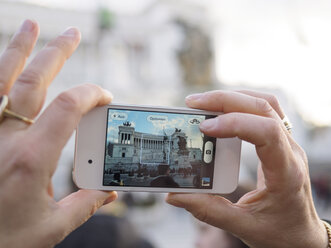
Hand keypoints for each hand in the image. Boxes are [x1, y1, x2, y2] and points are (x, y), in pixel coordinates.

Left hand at [0, 20, 116, 247]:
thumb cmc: (3, 240)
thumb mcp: (51, 228)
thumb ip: (85, 205)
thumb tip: (110, 191)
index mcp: (31, 158)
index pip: (69, 108)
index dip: (92, 94)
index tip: (105, 97)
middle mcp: (4, 139)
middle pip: (34, 81)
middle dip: (56, 53)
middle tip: (71, 33)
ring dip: (17, 50)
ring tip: (30, 26)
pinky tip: (2, 64)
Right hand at [167, 90, 326, 247]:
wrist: (303, 235)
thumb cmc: (280, 233)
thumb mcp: (244, 227)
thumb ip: (208, 211)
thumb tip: (175, 195)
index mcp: (286, 172)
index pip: (267, 132)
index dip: (234, 123)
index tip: (205, 128)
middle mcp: (291, 152)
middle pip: (263, 108)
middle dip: (225, 100)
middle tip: (193, 103)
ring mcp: (288, 144)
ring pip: (266, 104)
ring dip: (233, 97)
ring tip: (204, 102)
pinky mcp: (280, 142)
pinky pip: (265, 111)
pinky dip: (242, 102)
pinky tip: (223, 108)